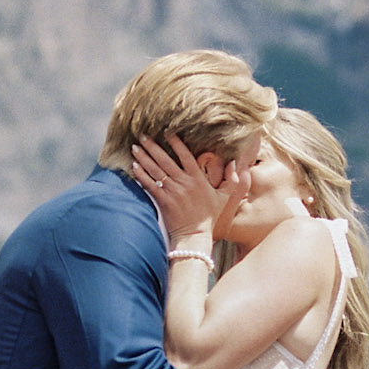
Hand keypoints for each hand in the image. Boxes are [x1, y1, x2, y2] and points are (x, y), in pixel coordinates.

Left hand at [132, 134, 247, 241]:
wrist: (195, 236)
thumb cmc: (209, 217)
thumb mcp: (224, 197)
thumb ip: (230, 179)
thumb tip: (234, 162)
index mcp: (198, 178)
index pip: (186, 155)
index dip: (176, 142)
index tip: (166, 132)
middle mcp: (184, 182)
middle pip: (165, 159)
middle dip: (153, 146)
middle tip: (142, 135)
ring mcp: (172, 191)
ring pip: (155, 170)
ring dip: (144, 157)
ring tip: (134, 147)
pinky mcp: (163, 201)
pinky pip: (150, 185)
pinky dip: (141, 175)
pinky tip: (134, 166)